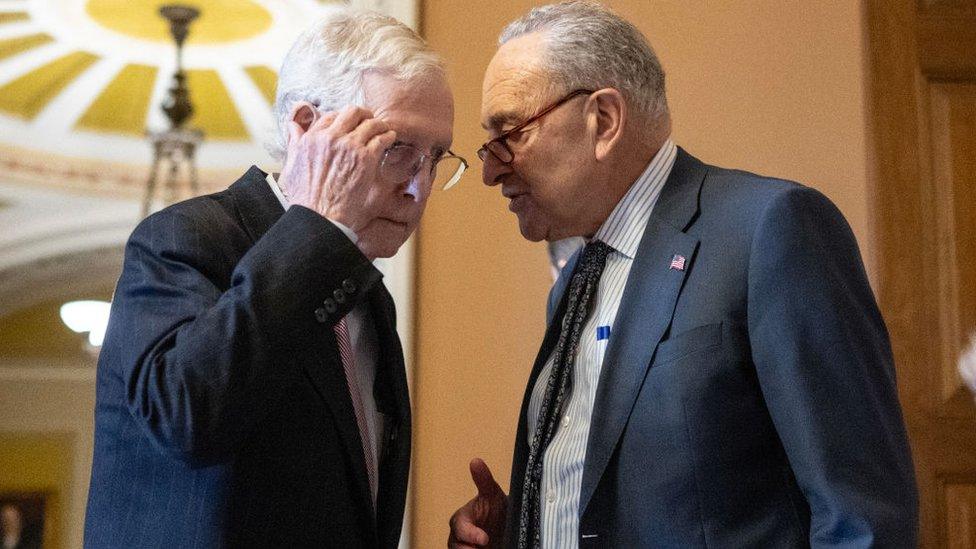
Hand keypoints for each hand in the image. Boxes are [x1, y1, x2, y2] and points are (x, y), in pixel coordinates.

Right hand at [278, 102, 396, 235]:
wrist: (319, 215)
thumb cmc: (304, 197)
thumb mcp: (291, 166)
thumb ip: (294, 143)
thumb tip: (292, 126)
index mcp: (312, 138)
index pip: (331, 116)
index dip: (343, 118)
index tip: (350, 124)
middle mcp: (331, 137)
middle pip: (352, 112)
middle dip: (363, 114)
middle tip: (370, 119)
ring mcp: (349, 146)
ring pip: (370, 123)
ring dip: (379, 124)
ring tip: (384, 129)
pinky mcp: (366, 158)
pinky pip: (381, 138)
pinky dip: (388, 136)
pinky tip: (390, 138)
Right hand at [448, 458, 507, 548]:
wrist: (506, 527)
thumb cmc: (495, 509)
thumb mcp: (492, 493)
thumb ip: (483, 480)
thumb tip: (476, 461)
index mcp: (462, 519)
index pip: (460, 528)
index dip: (470, 533)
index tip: (484, 539)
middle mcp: (460, 536)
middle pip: (456, 546)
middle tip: (485, 546)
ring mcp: (465, 548)